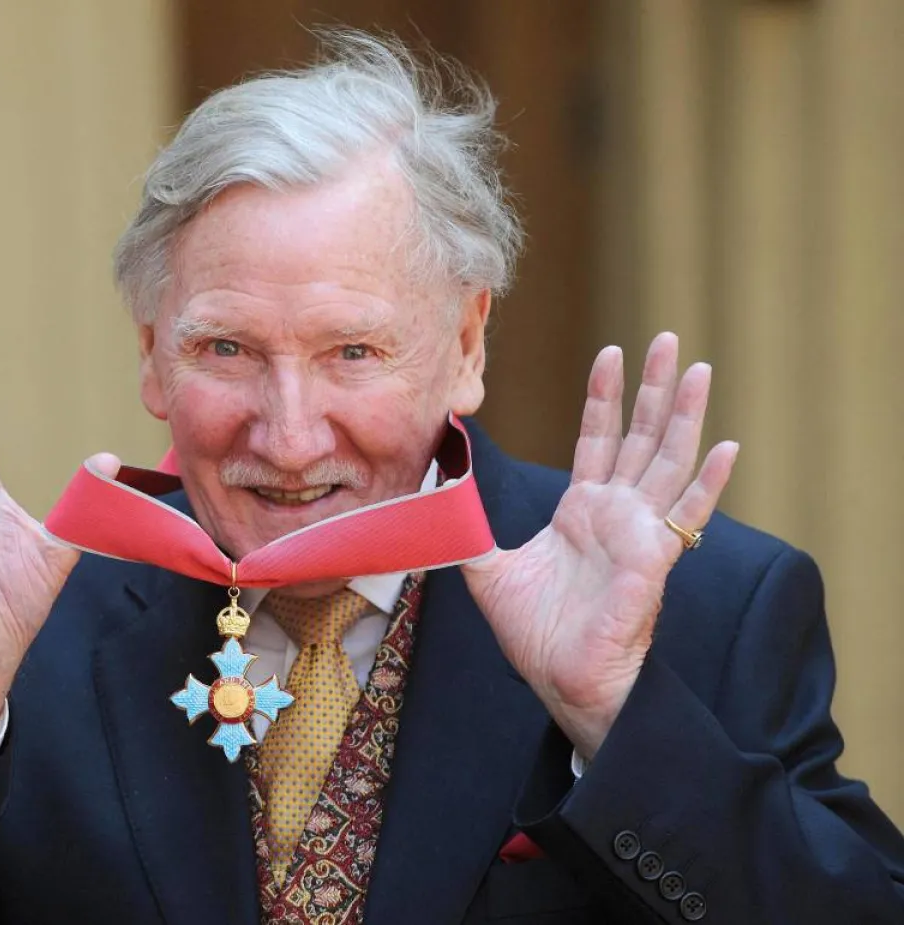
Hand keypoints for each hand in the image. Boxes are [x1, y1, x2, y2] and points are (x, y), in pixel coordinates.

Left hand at [461, 333, 737, 757]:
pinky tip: (727, 445)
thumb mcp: (487, 571)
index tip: (610, 353)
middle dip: (652, 387)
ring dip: (684, 414)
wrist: (561, 680)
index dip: (604, 397)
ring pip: (669, 460)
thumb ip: (465, 530)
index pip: (598, 439)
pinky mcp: (654, 559)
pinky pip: (688, 515)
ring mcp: (640, 532)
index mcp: (582, 510)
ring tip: (697, 368)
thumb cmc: (535, 632)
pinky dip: (709, 482)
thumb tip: (433, 496)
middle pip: (640, 435)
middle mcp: (617, 513)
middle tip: (665, 338)